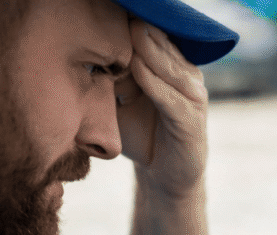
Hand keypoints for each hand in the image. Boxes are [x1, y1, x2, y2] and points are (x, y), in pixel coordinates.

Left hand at [115, 21, 208, 198]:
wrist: (164, 176)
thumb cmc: (141, 135)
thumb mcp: (122, 101)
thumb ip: (113, 76)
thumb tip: (83, 53)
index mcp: (173, 67)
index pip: (155, 36)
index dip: (135, 24)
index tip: (113, 9)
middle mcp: (187, 76)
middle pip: (163, 45)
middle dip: (141, 29)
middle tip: (122, 10)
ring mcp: (193, 97)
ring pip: (169, 66)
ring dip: (149, 50)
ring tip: (130, 32)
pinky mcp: (191, 120)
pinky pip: (171, 97)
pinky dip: (154, 83)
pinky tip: (138, 70)